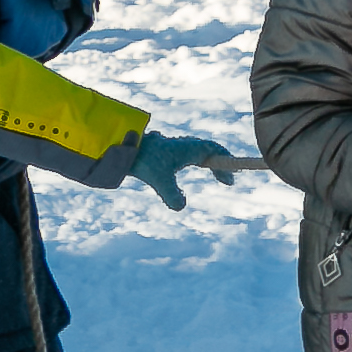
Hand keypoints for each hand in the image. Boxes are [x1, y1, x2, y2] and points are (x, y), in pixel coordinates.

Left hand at [124, 128, 241, 210]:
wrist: (122, 146)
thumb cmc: (143, 160)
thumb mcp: (160, 181)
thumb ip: (173, 195)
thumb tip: (181, 206)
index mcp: (189, 148)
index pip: (215, 150)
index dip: (226, 163)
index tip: (230, 180)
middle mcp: (183, 145)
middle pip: (208, 150)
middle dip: (219, 163)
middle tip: (226, 179)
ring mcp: (172, 146)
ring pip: (195, 151)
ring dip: (206, 160)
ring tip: (213, 171)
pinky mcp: (162, 149)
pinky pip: (184, 153)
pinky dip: (192, 159)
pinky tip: (183, 167)